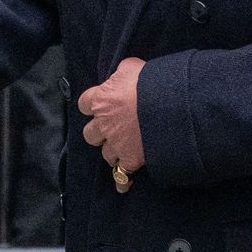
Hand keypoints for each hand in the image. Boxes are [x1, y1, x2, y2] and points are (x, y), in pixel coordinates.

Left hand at [77, 57, 145, 173]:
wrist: (168, 104)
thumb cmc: (150, 82)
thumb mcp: (132, 67)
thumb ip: (122, 73)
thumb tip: (122, 74)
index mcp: (101, 100)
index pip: (84, 104)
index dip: (91, 105)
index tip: (98, 105)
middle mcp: (103, 124)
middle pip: (90, 134)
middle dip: (99, 132)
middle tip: (111, 130)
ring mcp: (116, 143)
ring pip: (105, 154)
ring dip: (112, 151)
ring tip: (123, 149)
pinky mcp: (130, 158)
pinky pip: (121, 174)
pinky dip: (122, 180)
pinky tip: (124, 184)